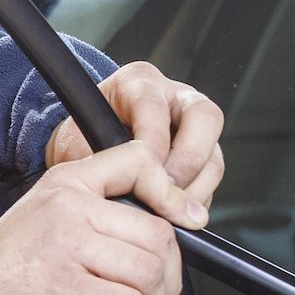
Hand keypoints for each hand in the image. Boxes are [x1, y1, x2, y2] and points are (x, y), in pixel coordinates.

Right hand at [0, 140, 184, 294]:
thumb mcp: (46, 219)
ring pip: (150, 274)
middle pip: (158, 234)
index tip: (186, 221)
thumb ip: (95, 214)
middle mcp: (68, 207)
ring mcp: (67, 247)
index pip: (139, 161)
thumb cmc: (2, 273)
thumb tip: (161, 230)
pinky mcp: (66, 290)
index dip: (173, 193)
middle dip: (165, 278)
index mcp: (66, 183)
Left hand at [45, 62, 222, 226]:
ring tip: (167, 209)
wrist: (86, 150)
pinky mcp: (204, 154)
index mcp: (138, 83)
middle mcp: (174, 97)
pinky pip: (210, 179)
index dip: (152, 144)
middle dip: (188, 161)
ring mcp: (194, 126)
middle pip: (205, 118)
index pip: (155, 107)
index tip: (142, 173)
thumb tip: (127, 188)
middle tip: (167, 191)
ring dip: (194, 187)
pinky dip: (195, 199)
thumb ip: (103, 160)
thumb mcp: (80, 143)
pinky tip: (171, 211)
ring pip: (213, 154)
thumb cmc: (83, 142)